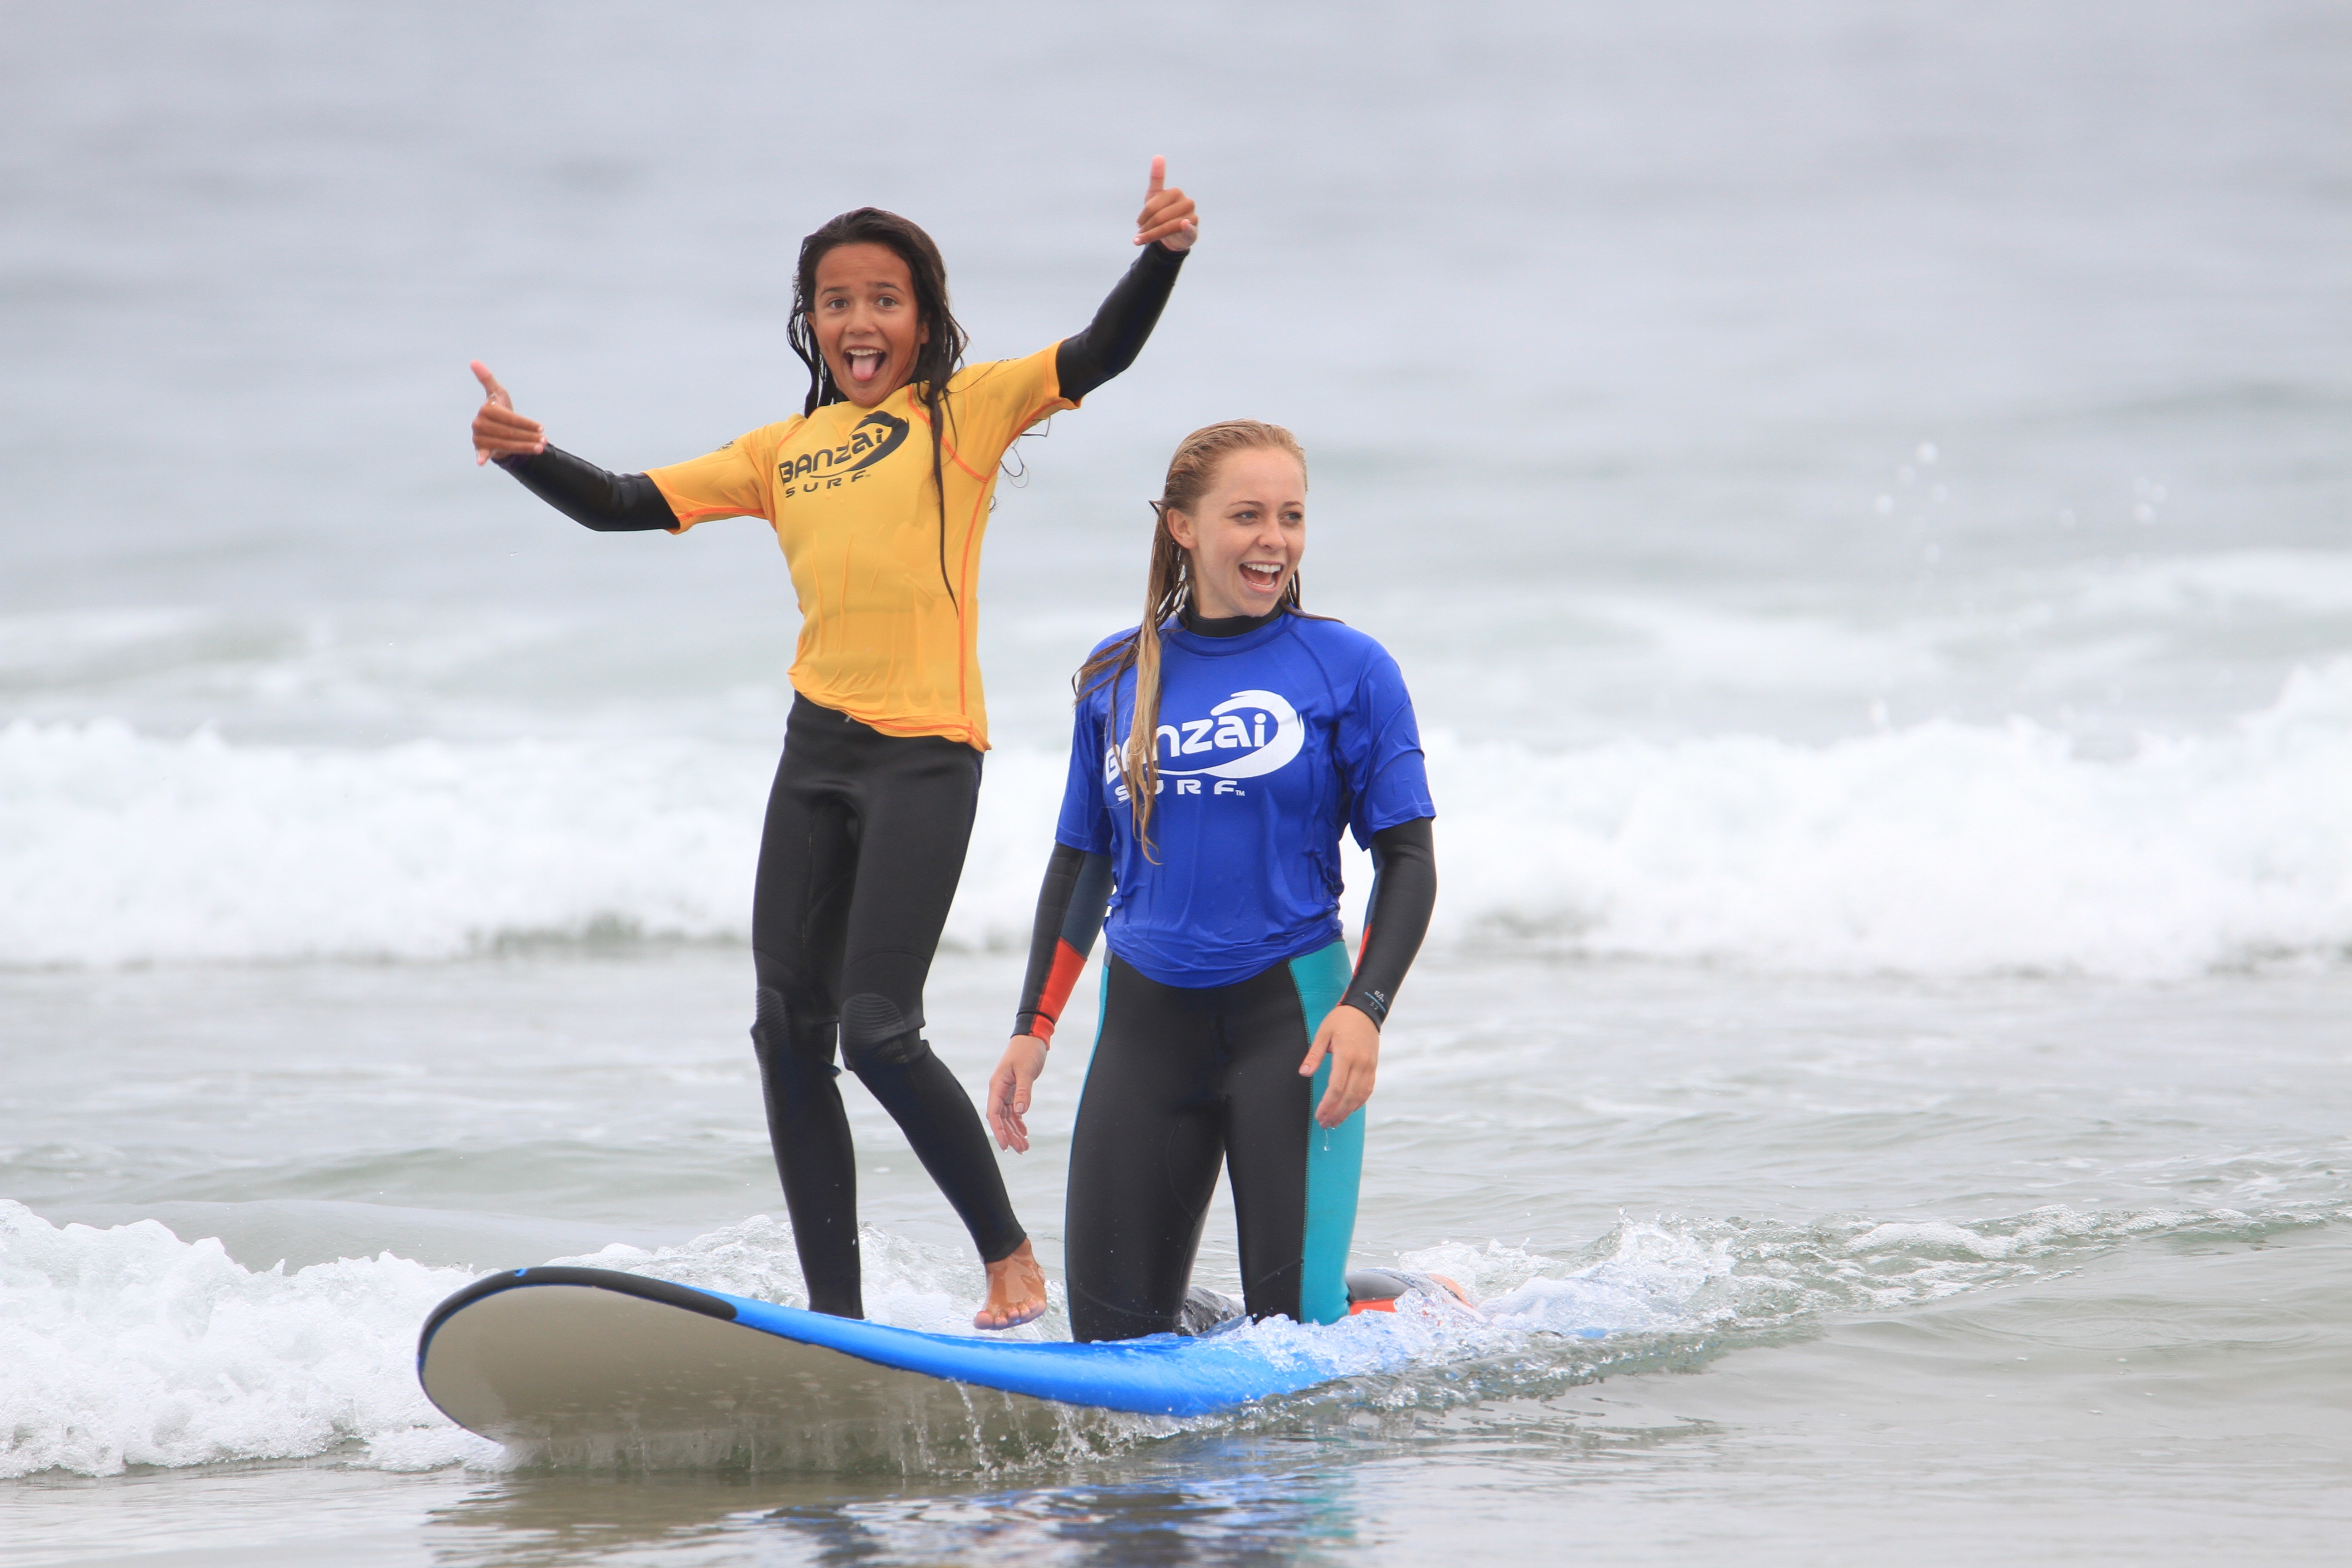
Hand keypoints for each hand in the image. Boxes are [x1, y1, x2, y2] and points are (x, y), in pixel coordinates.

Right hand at [469, 360, 545, 464]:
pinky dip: (480, 457)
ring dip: (524, 447)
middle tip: (545, 440)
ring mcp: (479, 436)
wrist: (494, 428)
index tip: (542, 427)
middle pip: (509, 433)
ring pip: (505, 444)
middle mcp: (480, 423)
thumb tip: (474, 361)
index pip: (511, 418)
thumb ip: (487, 379)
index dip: (527, 424)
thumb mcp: (497, 394)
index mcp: (487, 409)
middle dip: (529, 437)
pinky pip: (481, 453)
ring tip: (540, 448)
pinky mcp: (480, 448)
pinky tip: (481, 462)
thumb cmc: (499, 409)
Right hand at [988, 1035, 1049, 1152]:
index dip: (998, 1131)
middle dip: (1009, 1135)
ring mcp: (1006, 1090)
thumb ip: (1023, 1092)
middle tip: (1021, 1150)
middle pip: (1001, 1119)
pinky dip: (1018, 1121)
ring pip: (1007, 1116)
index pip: (994, 1113)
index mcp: (997, 1085)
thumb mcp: (1026, 1071)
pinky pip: (1013, 1110)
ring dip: (1015, 1131)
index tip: (1005, 1146)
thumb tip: (1020, 1112)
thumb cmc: (1027, 1051)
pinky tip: (1024, 1132)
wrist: (1032, 1037)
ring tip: (1024, 1146)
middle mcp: (999, 1090)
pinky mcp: (1014, 1089)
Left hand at [1134, 155, 1197, 250]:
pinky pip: (1189, 229)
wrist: (1173, 236)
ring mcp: (1192, 216)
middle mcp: (1187, 202)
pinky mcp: (1194, 231)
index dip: (1143, 216)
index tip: (1138, 223)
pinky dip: (1187, 226)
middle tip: (1138, 236)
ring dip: (1151, 236)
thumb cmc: (1162, 213)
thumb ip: (1156, 177)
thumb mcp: (1155, 196)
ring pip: (1167, 227)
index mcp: (1176, 192)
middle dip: (1147, 228)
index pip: (1153, 205)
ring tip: (1140, 241)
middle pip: (1159, 216)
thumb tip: (1158, 156)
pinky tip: (1184, 224)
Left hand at [1299, 1003, 1378, 1127]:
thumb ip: (1314, 1054)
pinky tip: (1349, 1109)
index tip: (1319, 1115)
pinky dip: (1359, 1102)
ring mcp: (1369, 1066)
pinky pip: (1368, 1089)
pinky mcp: (1373, 1067)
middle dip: (1336, 1113)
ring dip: (1347, 1111)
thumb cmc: (1342, 1020)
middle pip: (1348, 1096)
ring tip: (1336, 1121)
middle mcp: (1360, 1064)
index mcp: (1346, 1056)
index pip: (1336, 1087)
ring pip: (1360, 1096)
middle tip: (1325, 1124)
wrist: (1365, 1010)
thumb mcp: (1323, 1033)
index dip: (1327, 1105)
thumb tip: (1304, 1073)